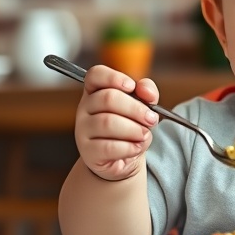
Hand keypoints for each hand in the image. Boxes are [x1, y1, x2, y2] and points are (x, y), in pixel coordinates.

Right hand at [74, 65, 159, 180]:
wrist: (122, 159)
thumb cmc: (130, 128)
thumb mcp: (142, 107)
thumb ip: (147, 93)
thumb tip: (145, 90)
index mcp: (96, 91)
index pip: (95, 75)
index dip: (113, 77)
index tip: (131, 86)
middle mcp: (85, 108)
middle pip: (107, 98)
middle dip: (136, 108)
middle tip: (151, 119)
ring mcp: (83, 129)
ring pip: (108, 122)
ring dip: (134, 129)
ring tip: (144, 135)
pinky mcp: (88, 151)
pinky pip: (108, 147)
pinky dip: (129, 147)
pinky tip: (136, 147)